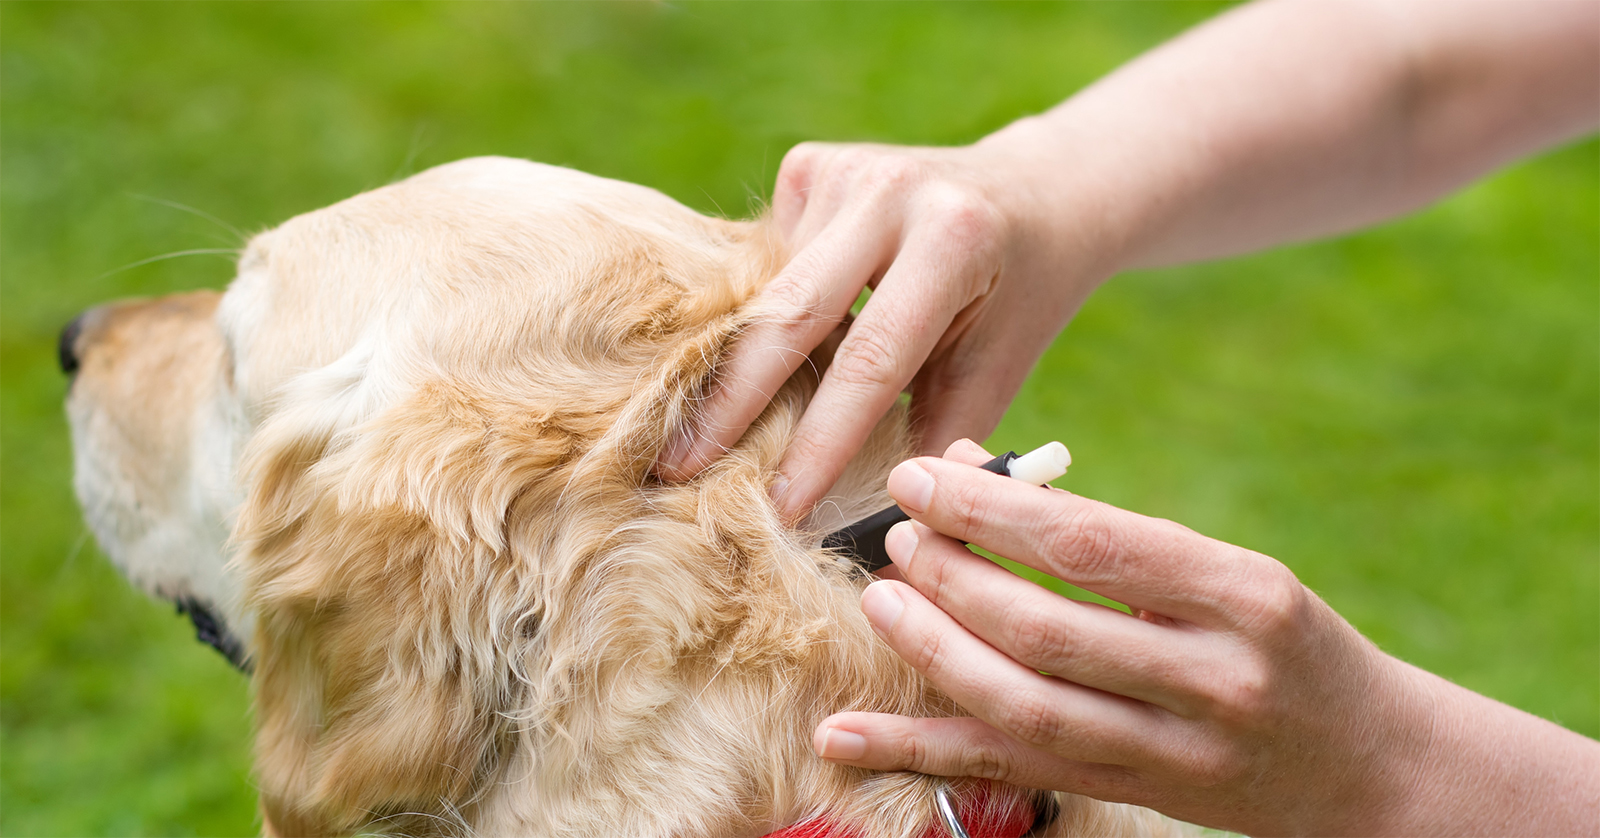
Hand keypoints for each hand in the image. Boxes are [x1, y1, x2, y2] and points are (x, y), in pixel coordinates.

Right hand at [655, 142, 1115, 519]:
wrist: (1034, 192)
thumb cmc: (1018, 298)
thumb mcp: (998, 368)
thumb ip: (935, 437)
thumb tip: (869, 528)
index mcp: (953, 240)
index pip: (871, 359)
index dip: (821, 441)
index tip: (781, 507)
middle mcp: (890, 191)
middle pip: (788, 313)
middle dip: (731, 403)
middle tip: (676, 472)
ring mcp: (842, 170)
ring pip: (768, 290)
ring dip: (741, 364)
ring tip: (696, 435)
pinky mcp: (810, 166)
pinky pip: (766, 263)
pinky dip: (762, 317)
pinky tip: (759, 354)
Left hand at [812, 440, 1599, 835]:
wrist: (1372, 764)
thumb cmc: (1282, 641)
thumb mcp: (1229, 575)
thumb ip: (1113, 539)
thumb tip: (975, 478)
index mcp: (1243, 594)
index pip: (1094, 545)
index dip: (993, 510)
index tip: (922, 475)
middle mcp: (1216, 678)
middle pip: (1051, 630)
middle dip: (956, 580)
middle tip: (898, 538)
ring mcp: (1179, 752)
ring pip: (1028, 708)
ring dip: (936, 656)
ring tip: (881, 604)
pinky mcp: (1141, 797)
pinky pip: (1014, 772)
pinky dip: (921, 752)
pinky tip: (845, 736)